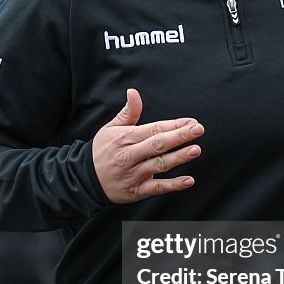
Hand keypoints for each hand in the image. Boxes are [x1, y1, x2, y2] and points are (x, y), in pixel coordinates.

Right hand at [92, 88, 203, 203]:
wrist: (84, 179)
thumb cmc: (102, 150)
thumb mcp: (111, 128)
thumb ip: (128, 112)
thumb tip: (133, 92)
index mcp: (125, 137)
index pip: (153, 129)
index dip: (174, 125)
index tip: (192, 122)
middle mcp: (129, 155)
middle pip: (158, 144)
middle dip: (179, 136)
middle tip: (198, 129)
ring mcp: (133, 174)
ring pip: (159, 165)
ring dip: (178, 157)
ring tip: (195, 150)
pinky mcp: (136, 191)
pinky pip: (156, 188)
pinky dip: (173, 185)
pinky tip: (188, 180)